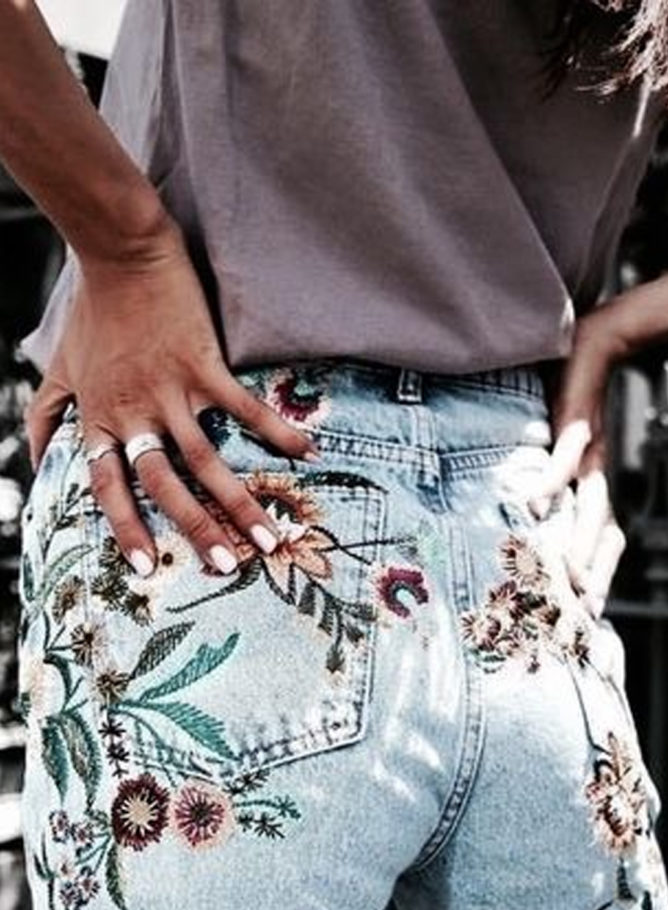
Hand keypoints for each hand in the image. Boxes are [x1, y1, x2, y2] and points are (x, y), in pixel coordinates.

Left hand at [25, 225, 318, 576]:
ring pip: (205, 459)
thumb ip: (43, 418)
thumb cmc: (93, 313)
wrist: (121, 255)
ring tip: (268, 536)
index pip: (108, 488)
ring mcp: (171, 391)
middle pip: (164, 485)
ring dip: (238, 502)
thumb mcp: (58, 369)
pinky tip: (304, 452)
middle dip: (195, 529)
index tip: (147, 568)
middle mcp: (134, 415)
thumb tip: (34, 460)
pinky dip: (273, 430)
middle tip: (226, 565)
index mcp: (100, 421)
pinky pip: (242, 406)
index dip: (126, 529)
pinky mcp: (203, 365)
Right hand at [526, 311, 626, 618]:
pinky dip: (552, 476)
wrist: (601, 336)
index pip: (600, 533)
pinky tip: (534, 498)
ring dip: (577, 538)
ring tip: (563, 571)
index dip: (596, 570)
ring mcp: (588, 445)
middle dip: (589, 568)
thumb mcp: (554, 436)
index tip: (583, 608)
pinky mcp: (576, 417)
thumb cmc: (570, 387)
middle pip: (600, 528)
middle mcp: (594, 467)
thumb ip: (539, 468)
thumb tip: (518, 502)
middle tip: (576, 608)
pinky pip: (567, 452)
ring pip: (589, 501)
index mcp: (590, 475)